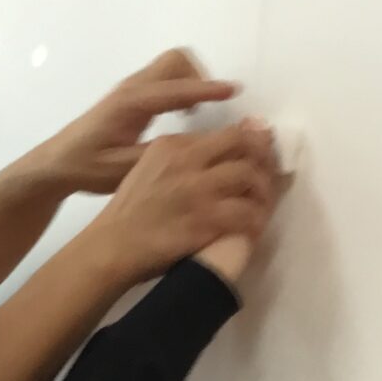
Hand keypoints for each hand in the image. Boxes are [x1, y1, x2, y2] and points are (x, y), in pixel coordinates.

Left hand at [44, 49, 240, 196]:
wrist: (58, 163)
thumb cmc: (88, 168)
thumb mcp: (124, 169)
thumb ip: (159, 155)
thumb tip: (195, 144)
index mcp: (131, 104)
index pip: (176, 89)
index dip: (207, 89)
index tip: (233, 91)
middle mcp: (133, 88)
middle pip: (176, 60)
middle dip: (199, 77)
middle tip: (209, 108)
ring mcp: (132, 88)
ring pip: (171, 66)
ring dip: (191, 81)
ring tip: (197, 113)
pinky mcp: (133, 94)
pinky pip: (165, 78)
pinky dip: (182, 87)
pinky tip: (183, 115)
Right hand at [84, 120, 278, 284]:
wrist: (111, 247)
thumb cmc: (128, 212)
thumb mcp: (146, 169)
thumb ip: (175, 158)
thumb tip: (208, 152)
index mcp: (171, 145)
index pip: (222, 134)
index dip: (247, 140)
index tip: (257, 151)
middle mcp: (187, 160)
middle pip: (242, 145)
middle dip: (263, 156)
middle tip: (270, 171)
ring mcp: (198, 190)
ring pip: (249, 176)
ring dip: (263, 189)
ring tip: (263, 202)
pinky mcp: (206, 219)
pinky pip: (246, 213)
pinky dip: (256, 219)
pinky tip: (254, 225)